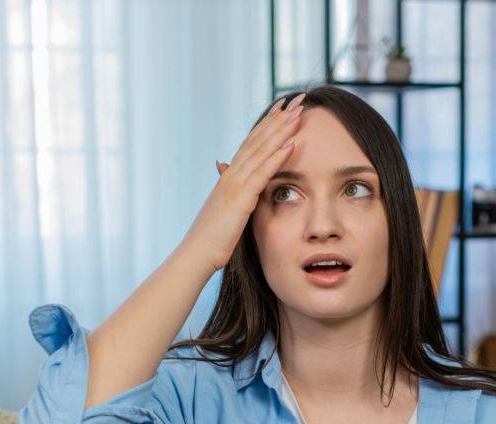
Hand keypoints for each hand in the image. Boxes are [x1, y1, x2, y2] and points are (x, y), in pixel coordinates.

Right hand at [179, 92, 305, 272]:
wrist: (196, 254)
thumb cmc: (211, 239)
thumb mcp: (225, 212)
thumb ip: (233, 196)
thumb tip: (234, 185)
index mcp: (229, 177)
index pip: (251, 143)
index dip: (268, 124)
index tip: (284, 107)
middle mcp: (231, 175)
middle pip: (258, 139)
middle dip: (279, 117)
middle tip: (297, 98)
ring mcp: (234, 185)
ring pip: (261, 150)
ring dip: (281, 130)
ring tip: (299, 112)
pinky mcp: (239, 199)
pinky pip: (262, 173)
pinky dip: (276, 156)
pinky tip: (291, 142)